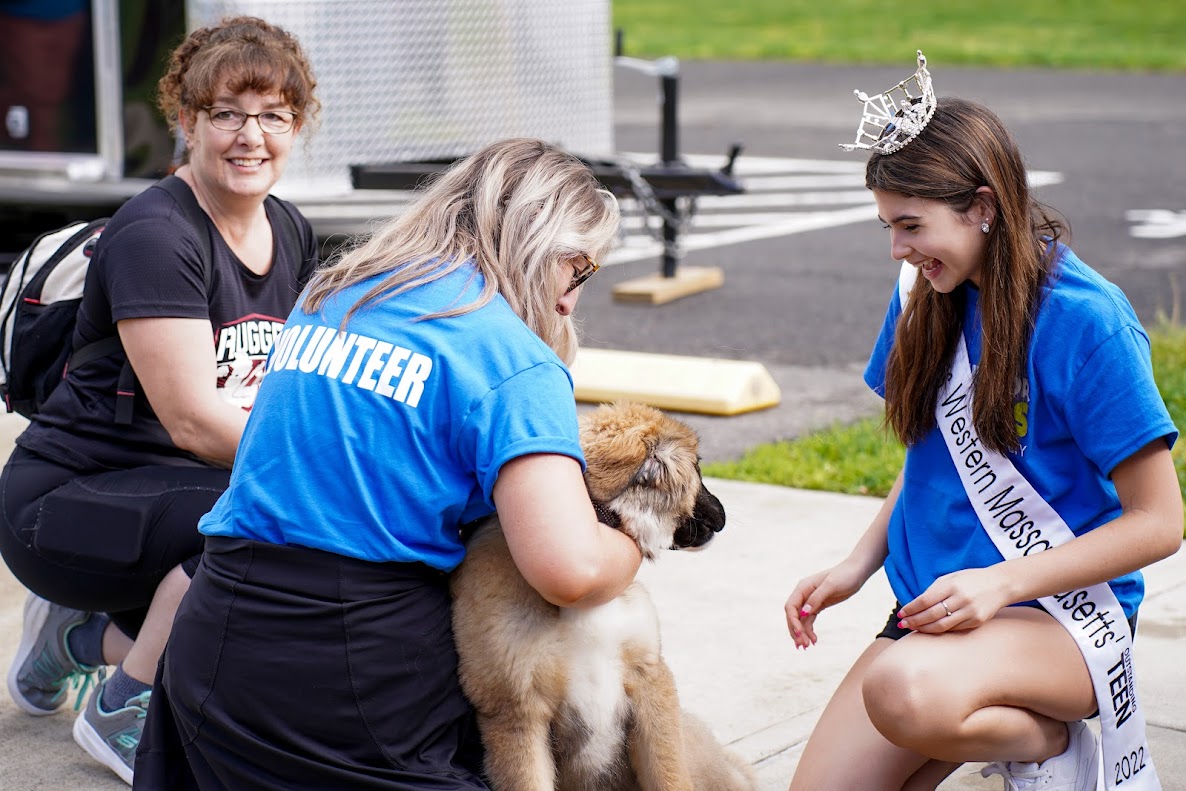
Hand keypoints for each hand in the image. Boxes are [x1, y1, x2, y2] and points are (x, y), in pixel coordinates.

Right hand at [784, 558, 870, 649]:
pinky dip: (809, 630)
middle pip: (793, 616)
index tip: (800, 633)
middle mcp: (804, 595)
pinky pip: (809, 620)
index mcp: (803, 587)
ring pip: (801, 620)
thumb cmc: (844, 575)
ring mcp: (810, 601)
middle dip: (796, 631)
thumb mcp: (831, 585)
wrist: (856, 572)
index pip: (790, 606)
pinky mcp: (818, 606)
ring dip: (802, 633)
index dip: (792, 621)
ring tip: (807, 646)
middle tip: (803, 645)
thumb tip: (803, 612)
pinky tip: (814, 640)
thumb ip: (816, 598)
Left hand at [897, 565, 1011, 633]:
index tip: (901, 614)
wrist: (1000, 584)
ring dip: (924, 628)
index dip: (911, 609)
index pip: (925, 600)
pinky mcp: (977, 621)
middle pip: (931, 614)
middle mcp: (961, 598)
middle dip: (914, 621)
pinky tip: (930, 629)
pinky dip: (940, 630)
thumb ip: (934, 589)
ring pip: (941, 625)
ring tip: (913, 628)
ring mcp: (970, 611)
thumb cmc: (971, 579)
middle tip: (903, 624)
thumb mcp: (951, 577)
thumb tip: (915, 604)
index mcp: (952, 585)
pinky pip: (954, 628)